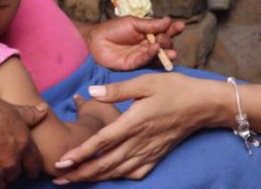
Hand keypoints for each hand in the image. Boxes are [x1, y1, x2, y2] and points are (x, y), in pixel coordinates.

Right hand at [0, 91, 48, 188]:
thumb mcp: (6, 107)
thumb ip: (28, 114)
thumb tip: (44, 110)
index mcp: (22, 143)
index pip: (34, 163)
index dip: (31, 166)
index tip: (29, 170)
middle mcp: (11, 162)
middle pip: (14, 173)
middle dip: (7, 168)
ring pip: (0, 184)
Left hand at [53, 73, 214, 182]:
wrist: (203, 105)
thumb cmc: (175, 89)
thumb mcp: (146, 81)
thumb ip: (117, 89)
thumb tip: (91, 92)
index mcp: (134, 122)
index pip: (102, 142)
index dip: (80, 154)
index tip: (61, 162)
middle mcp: (140, 142)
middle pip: (104, 164)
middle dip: (79, 173)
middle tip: (57, 178)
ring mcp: (149, 152)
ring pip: (117, 171)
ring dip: (93, 177)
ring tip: (73, 180)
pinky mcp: (156, 156)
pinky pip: (133, 173)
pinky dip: (117, 177)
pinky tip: (107, 177)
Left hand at [85, 16, 183, 70]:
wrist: (95, 40)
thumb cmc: (113, 29)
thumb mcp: (133, 23)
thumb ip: (150, 24)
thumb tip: (168, 20)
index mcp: (148, 33)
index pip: (164, 31)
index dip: (173, 29)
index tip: (180, 25)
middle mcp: (148, 45)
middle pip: (164, 44)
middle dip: (168, 41)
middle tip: (166, 37)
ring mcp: (142, 55)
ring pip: (158, 54)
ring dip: (165, 52)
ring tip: (171, 51)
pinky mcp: (134, 65)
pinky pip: (146, 60)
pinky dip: (152, 54)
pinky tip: (156, 49)